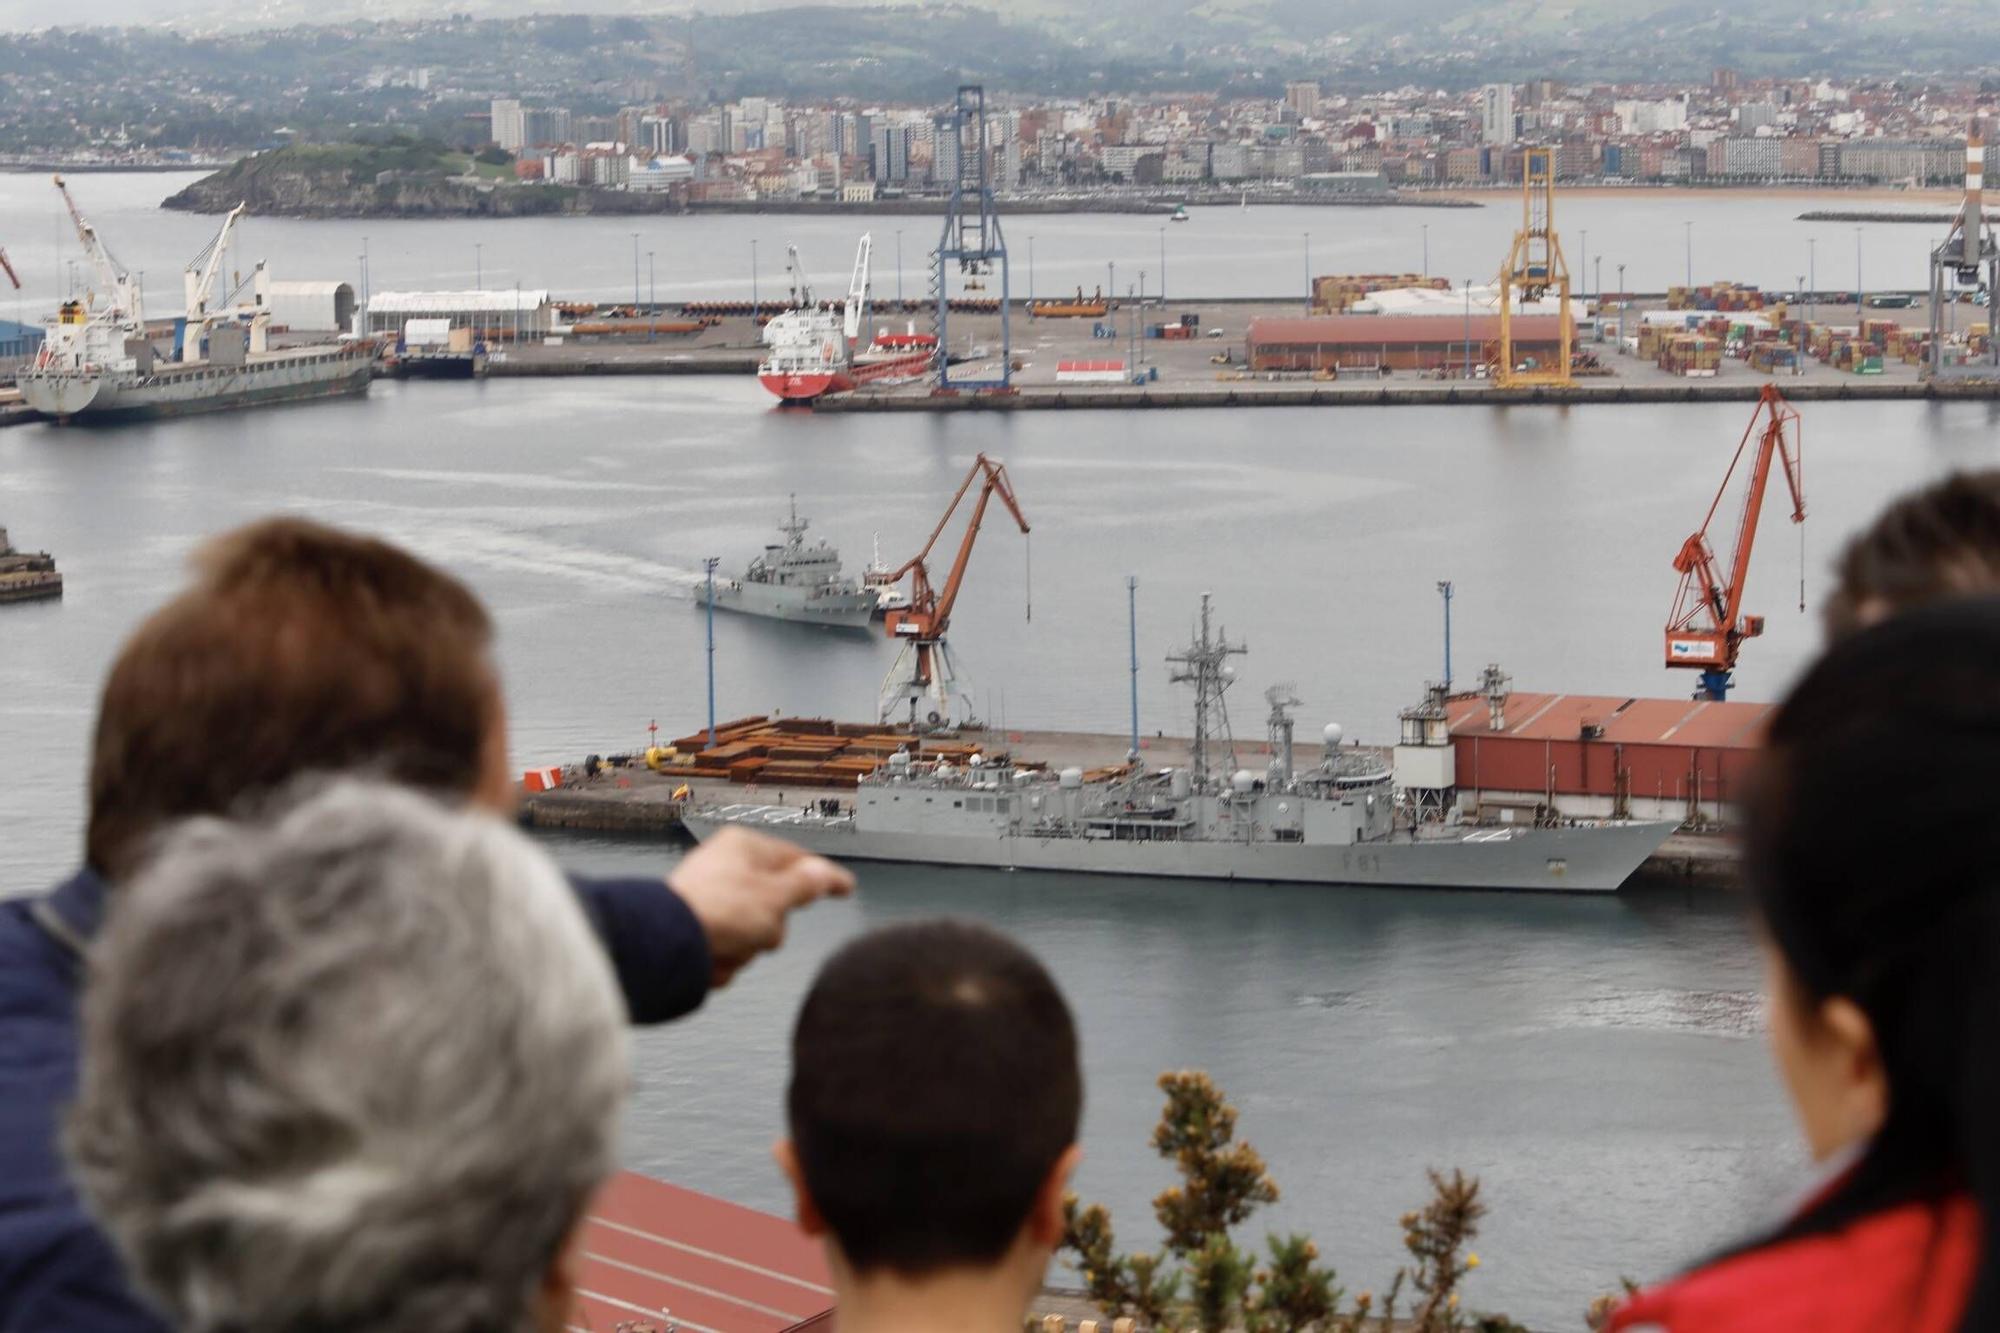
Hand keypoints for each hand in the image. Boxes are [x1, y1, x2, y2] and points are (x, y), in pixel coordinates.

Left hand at [667, 826, 854, 986]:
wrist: (664, 945)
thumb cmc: (718, 912)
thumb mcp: (775, 897)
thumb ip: (805, 886)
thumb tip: (822, 874)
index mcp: (743, 847)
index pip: (795, 859)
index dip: (822, 876)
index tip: (845, 886)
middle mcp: (726, 868)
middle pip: (775, 904)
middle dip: (770, 928)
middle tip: (757, 928)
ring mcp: (710, 899)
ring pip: (753, 932)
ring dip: (747, 947)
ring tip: (728, 945)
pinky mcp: (698, 928)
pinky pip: (730, 947)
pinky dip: (726, 957)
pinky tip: (713, 957)